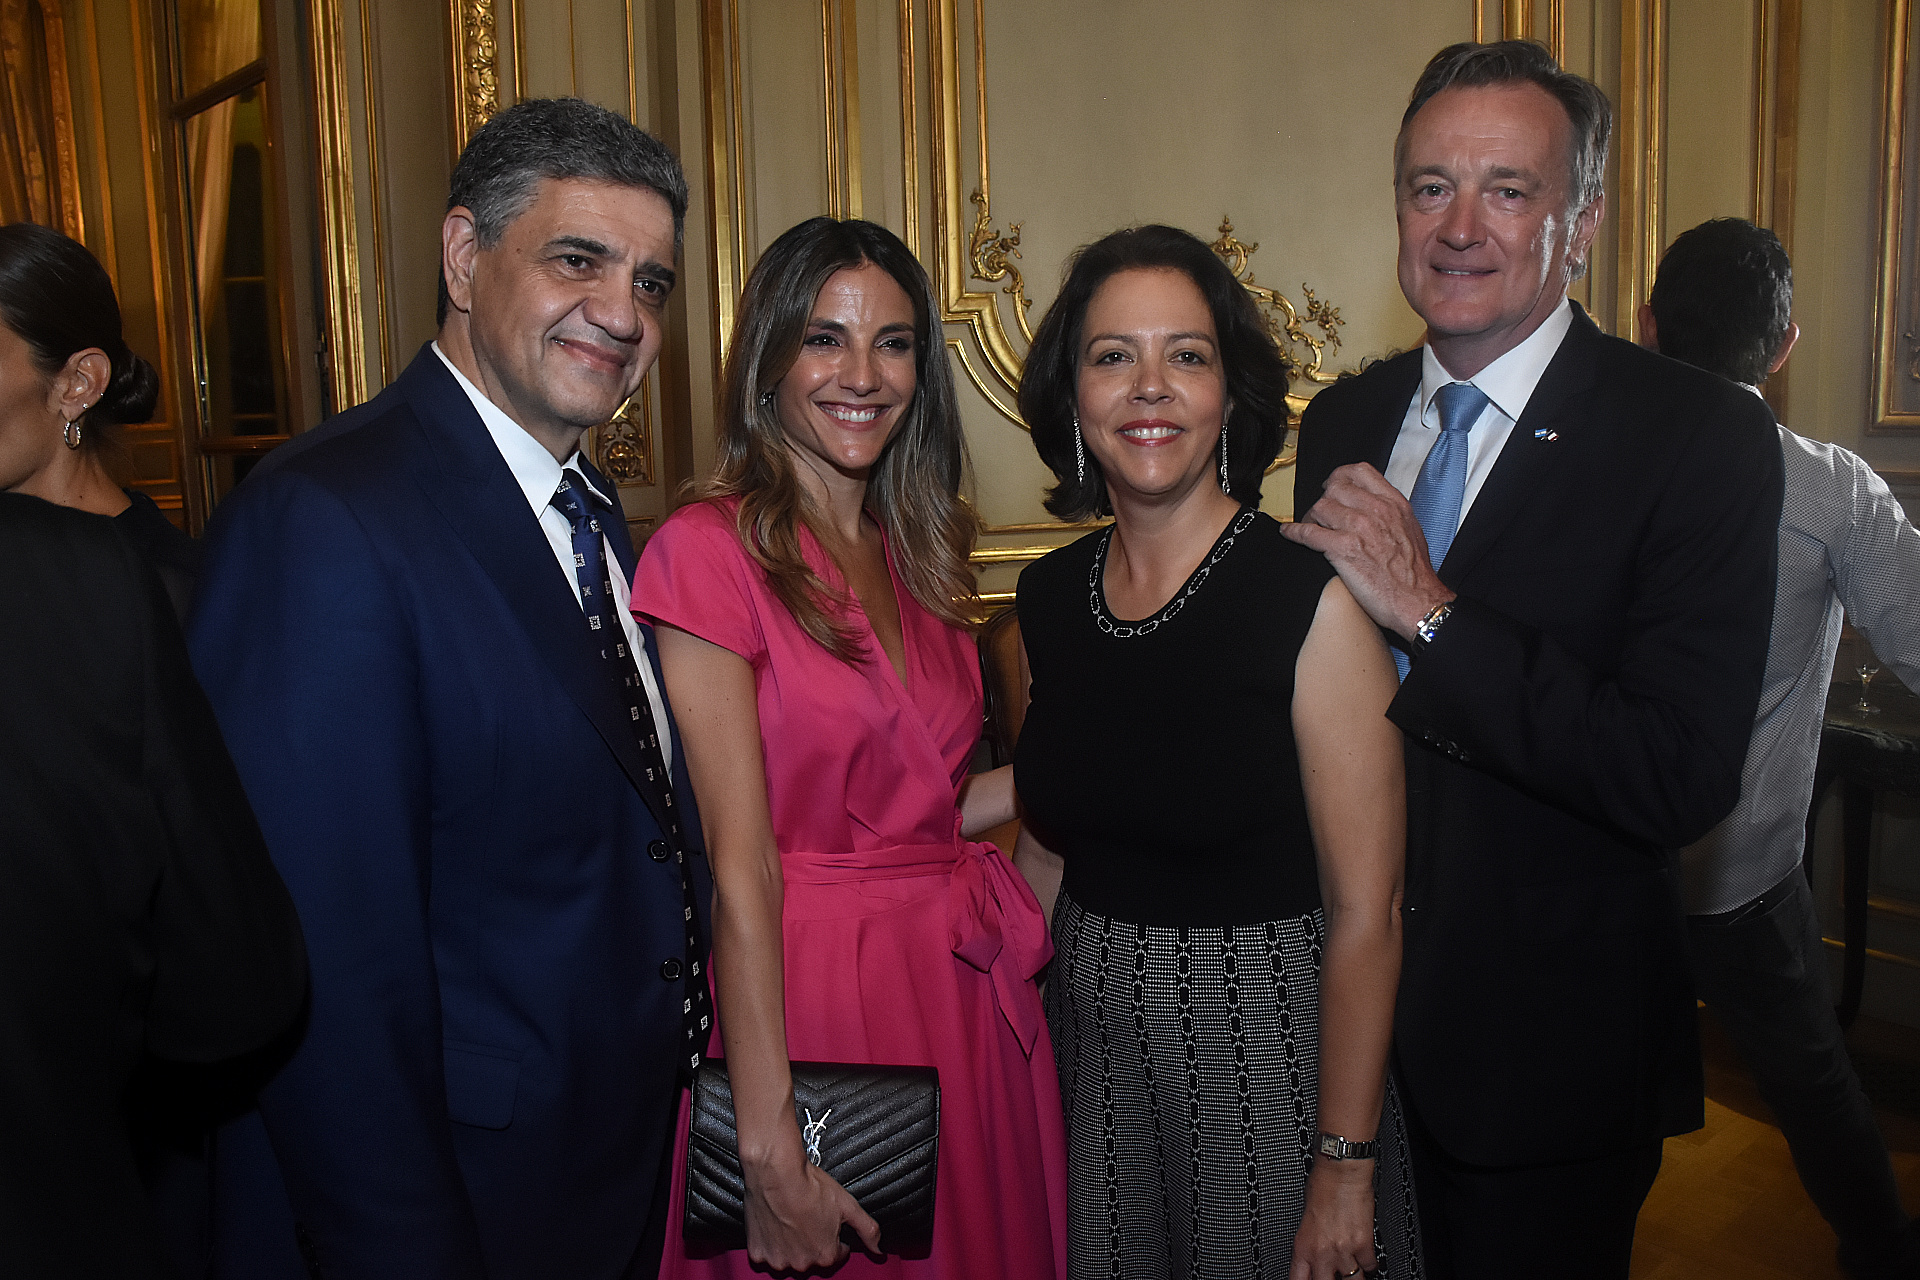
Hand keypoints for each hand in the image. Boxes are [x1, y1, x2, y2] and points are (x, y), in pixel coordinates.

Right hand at [743, 1140, 882, 1272]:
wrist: (776, 1172)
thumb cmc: (809, 1186)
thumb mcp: (848, 1205)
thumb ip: (867, 1229)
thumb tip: (879, 1247)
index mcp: (825, 1255)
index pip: (836, 1255)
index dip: (835, 1237)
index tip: (828, 1224)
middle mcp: (801, 1262)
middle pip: (811, 1257)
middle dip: (813, 1241)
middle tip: (809, 1217)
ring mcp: (778, 1259)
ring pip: (789, 1257)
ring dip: (791, 1244)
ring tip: (793, 1218)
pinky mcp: (758, 1251)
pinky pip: (767, 1253)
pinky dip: (771, 1242)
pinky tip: (776, 1222)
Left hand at [1281, 463, 1452, 642]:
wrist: (1417, 600)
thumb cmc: (1415, 574)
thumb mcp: (1410, 529)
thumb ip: (1389, 513)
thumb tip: (1370, 507)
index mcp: (1393, 504)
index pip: (1360, 472)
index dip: (1340, 476)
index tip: (1332, 484)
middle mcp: (1375, 511)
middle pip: (1335, 488)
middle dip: (1323, 498)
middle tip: (1320, 511)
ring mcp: (1358, 528)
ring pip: (1320, 508)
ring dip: (1310, 517)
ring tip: (1310, 526)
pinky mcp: (1342, 549)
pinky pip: (1308, 533)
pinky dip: (1294, 532)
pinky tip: (1290, 533)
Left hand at [1289, 1156, 1378, 1278]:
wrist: (1341, 1172)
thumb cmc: (1322, 1186)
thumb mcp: (1305, 1219)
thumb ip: (1310, 1242)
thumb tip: (1315, 1255)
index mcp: (1302, 1246)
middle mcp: (1322, 1253)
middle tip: (1335, 1273)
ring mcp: (1344, 1251)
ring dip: (1353, 1276)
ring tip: (1353, 1269)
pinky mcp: (1364, 1245)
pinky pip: (1370, 1266)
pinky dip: (1369, 1264)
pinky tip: (1366, 1258)